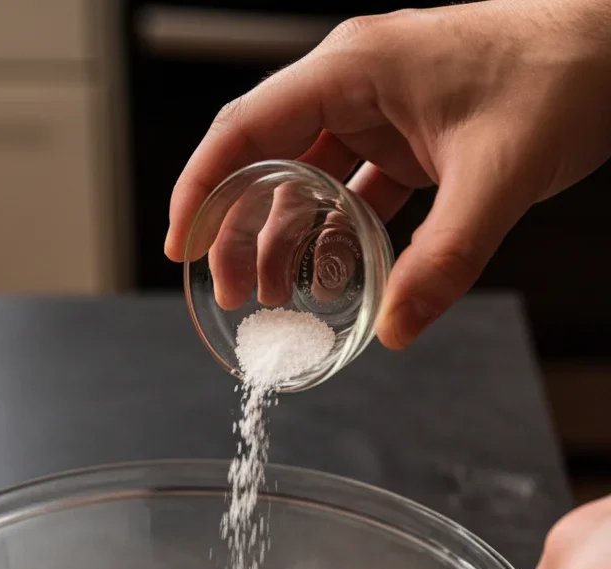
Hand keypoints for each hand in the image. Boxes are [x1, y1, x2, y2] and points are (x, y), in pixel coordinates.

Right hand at [165, 0, 610, 347]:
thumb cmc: (560, 77)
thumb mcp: (497, 176)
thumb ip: (444, 258)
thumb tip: (395, 329)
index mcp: (355, 68)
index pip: (247, 129)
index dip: (202, 190)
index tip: (179, 246)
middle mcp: (355, 85)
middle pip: (266, 162)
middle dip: (242, 232)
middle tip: (233, 295)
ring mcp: (379, 112)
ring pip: (305, 182)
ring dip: (288, 241)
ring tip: (279, 301)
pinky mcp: (405, 140)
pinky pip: (351, 193)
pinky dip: (338, 238)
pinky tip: (336, 281)